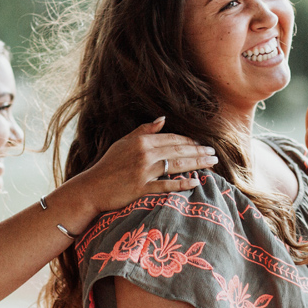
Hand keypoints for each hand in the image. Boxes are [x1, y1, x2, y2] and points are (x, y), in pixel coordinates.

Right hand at [74, 117, 218, 212]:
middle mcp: (145, 154)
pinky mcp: (142, 188)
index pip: (172, 138)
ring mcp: (144, 171)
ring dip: (197, 163)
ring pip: (177, 165)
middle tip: (214, 154)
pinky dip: (181, 183)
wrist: (92, 187)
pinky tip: (195, 182)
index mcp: (141, 141)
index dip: (189, 141)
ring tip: (212, 163)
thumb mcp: (124, 142)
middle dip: (199, 151)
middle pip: (179, 150)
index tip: (201, 144)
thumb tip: (163, 119)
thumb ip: (144, 130)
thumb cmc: (108, 165)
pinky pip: (166, 185)